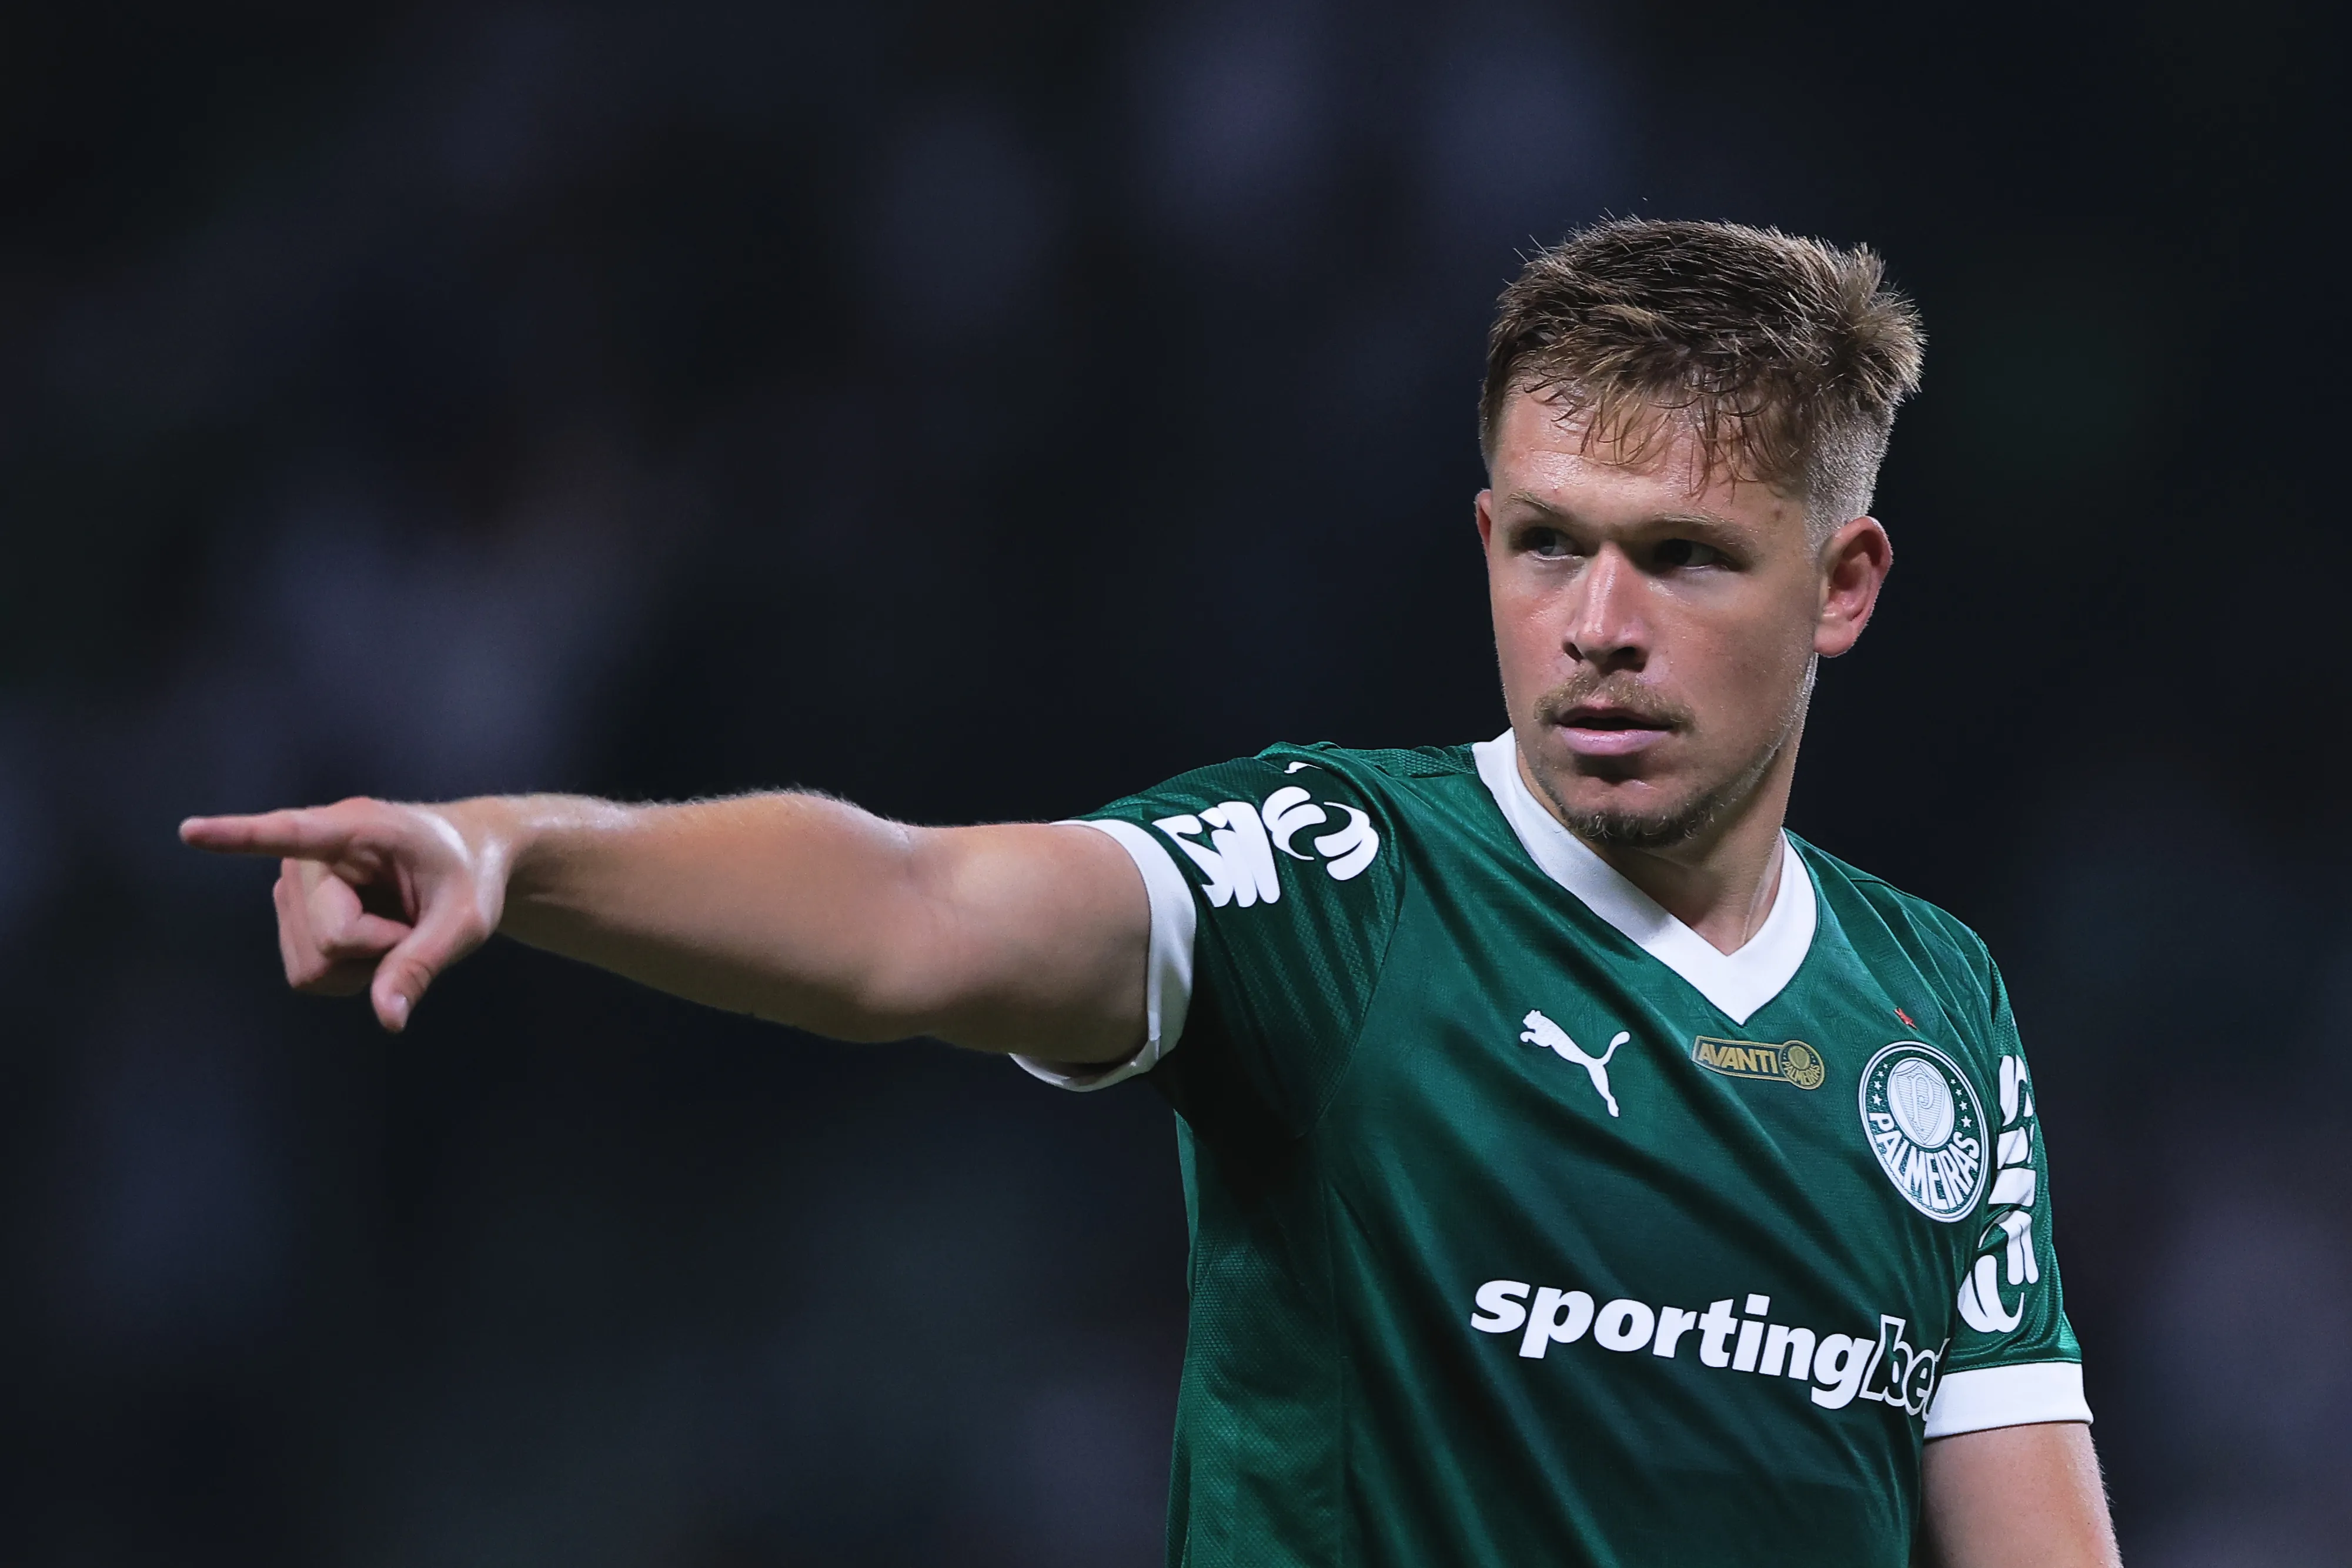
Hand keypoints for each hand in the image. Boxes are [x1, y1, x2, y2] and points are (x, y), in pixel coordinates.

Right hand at [180, 797, 514, 1031]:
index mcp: (359, 829)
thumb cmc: (470, 877)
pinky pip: (307, 973)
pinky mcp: (291, 913)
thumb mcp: (467, 921)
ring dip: (363, 964)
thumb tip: (387, 1018)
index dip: (239, 837)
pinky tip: (373, 938)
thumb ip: (424, 964)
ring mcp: (295, 885)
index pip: (292, 834)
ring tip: (393, 925)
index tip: (190, 831)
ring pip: (312, 966)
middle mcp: (311, 854)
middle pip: (329, 941)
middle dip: (380, 950)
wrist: (464, 863)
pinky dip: (349, 971)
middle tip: (413, 922)